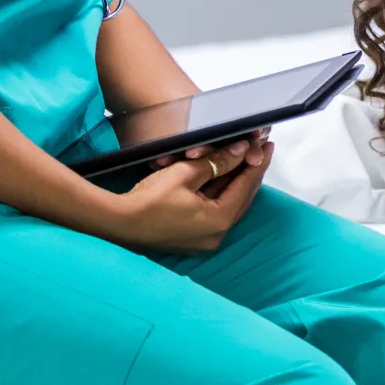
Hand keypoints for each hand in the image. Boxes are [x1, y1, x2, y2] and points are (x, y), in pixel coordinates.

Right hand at [100, 136, 271, 252]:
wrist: (118, 223)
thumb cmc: (149, 200)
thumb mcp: (186, 174)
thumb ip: (217, 162)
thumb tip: (241, 150)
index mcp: (219, 220)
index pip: (246, 185)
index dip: (256, 162)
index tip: (266, 145)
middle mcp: (216, 235)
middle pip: (241, 197)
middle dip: (249, 172)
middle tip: (259, 150)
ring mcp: (203, 240)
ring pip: (227, 204)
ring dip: (234, 182)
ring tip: (242, 159)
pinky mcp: (191, 239)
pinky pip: (213, 212)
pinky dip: (219, 193)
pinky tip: (221, 177)